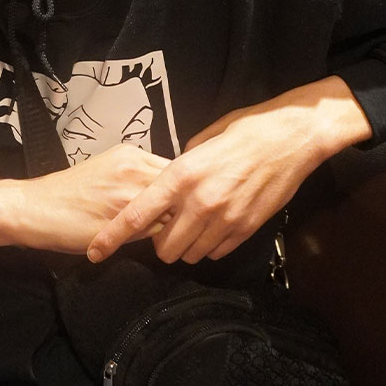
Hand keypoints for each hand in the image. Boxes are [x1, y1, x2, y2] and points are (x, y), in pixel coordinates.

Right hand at [0, 143, 170, 260]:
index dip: (184, 190)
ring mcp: (128, 191)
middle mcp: (134, 166)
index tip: (186, 204)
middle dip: (185, 206)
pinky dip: (158, 238)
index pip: (177, 170)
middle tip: (186, 224)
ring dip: (174, 223)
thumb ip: (139, 179)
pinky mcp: (120, 218)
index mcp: (131, 154)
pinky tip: (151, 244)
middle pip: (181, 188)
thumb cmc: (70, 195)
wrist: (34, 208)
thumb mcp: (108, 173)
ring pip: (171, 209)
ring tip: (174, 236)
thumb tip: (171, 197)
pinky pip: (154, 230)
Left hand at [87, 76, 371, 265]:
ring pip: (190, 254)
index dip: (112, 236)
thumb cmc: (244, 131)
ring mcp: (224, 219)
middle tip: (165, 228)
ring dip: (186, 245)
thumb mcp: (202, 141)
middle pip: (163, 247)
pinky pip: (216, 252)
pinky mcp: (246, 229)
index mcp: (181, 174)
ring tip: (193, 224)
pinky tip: (215, 226)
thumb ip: (180, 166)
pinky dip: (210, 245)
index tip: (95, 251)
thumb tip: (167, 180)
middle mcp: (199, 201)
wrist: (290, 138)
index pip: (137, 215)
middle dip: (159, 242)